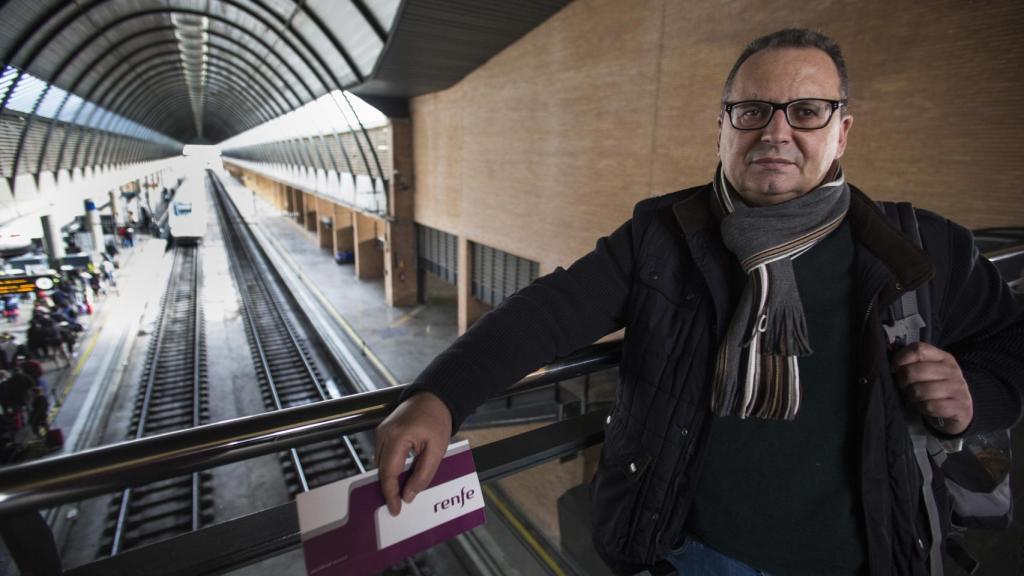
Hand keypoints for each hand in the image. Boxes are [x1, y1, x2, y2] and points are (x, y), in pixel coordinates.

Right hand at [374, 392, 452, 515]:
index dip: (391, 494)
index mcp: (397, 437)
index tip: (395, 509)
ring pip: (380, 465)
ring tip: (400, 493)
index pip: (389, 474)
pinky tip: (400, 476)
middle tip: (398, 506)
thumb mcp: (437, 450)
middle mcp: (384, 434)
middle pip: (381, 471)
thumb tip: (409, 495)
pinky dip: (389, 468)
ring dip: (389, 479)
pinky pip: (382, 456)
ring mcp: (381, 432)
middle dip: (388, 490)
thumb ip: (423, 474)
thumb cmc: (436, 420)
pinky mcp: (382, 432)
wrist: (434, 398)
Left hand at [891, 342, 972, 434]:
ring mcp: (958, 388)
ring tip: (915, 397)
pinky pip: (930, 406)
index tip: (894, 368)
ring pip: (920, 391)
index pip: (918, 349)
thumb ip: (914, 363)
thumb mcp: (929, 371)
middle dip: (903, 381)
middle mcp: (952, 371)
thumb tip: (892, 363)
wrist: (961, 409)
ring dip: (912, 396)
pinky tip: (925, 406)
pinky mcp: (960, 406)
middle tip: (904, 386)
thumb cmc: (937, 388)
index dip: (901, 358)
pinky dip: (923, 408)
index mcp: (943, 358)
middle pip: (914, 371)